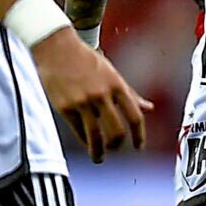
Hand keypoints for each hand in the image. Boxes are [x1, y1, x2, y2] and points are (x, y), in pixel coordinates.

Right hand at [31, 29, 151, 161]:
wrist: (56, 47)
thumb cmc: (86, 59)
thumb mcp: (111, 73)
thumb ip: (129, 92)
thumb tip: (149, 107)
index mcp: (116, 85)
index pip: (135, 116)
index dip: (139, 135)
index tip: (139, 146)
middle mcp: (102, 95)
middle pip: (117, 131)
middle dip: (117, 145)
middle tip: (115, 149)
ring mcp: (83, 102)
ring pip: (96, 136)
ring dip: (99, 152)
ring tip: (99, 158)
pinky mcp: (65, 106)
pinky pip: (79, 131)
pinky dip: (85, 141)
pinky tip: (87, 144)